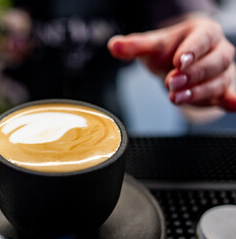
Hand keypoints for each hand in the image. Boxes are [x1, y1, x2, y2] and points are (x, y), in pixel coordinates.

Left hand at [108, 16, 235, 110]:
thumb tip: (113, 46)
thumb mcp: (151, 47)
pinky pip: (229, 94)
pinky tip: (230, 105)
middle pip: (215, 62)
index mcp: (204, 32)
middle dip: (192, 74)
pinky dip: (231, 100)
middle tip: (171, 83)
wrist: (176, 63)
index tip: (179, 62)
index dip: (192, 51)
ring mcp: (223, 71)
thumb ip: (134, 46)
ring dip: (198, 92)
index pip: (203, 39)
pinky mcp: (222, 89)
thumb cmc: (168, 51)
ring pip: (219, 81)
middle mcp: (218, 50)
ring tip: (175, 98)